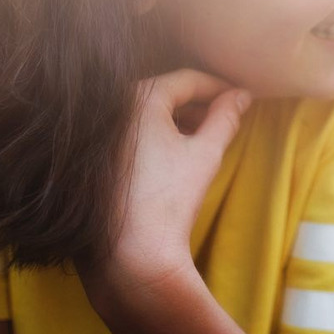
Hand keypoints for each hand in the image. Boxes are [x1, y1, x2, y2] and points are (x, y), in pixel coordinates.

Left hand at [81, 69, 249, 290]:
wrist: (129, 255)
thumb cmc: (170, 201)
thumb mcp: (206, 154)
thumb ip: (226, 118)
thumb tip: (242, 96)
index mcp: (139, 100)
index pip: (187, 79)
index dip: (219, 86)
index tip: (239, 97)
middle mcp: (111, 109)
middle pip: (163, 93)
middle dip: (198, 103)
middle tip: (225, 117)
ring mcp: (97, 133)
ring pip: (144, 112)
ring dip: (176, 118)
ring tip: (202, 137)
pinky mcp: (91, 156)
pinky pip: (127, 131)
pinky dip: (153, 134)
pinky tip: (171, 154)